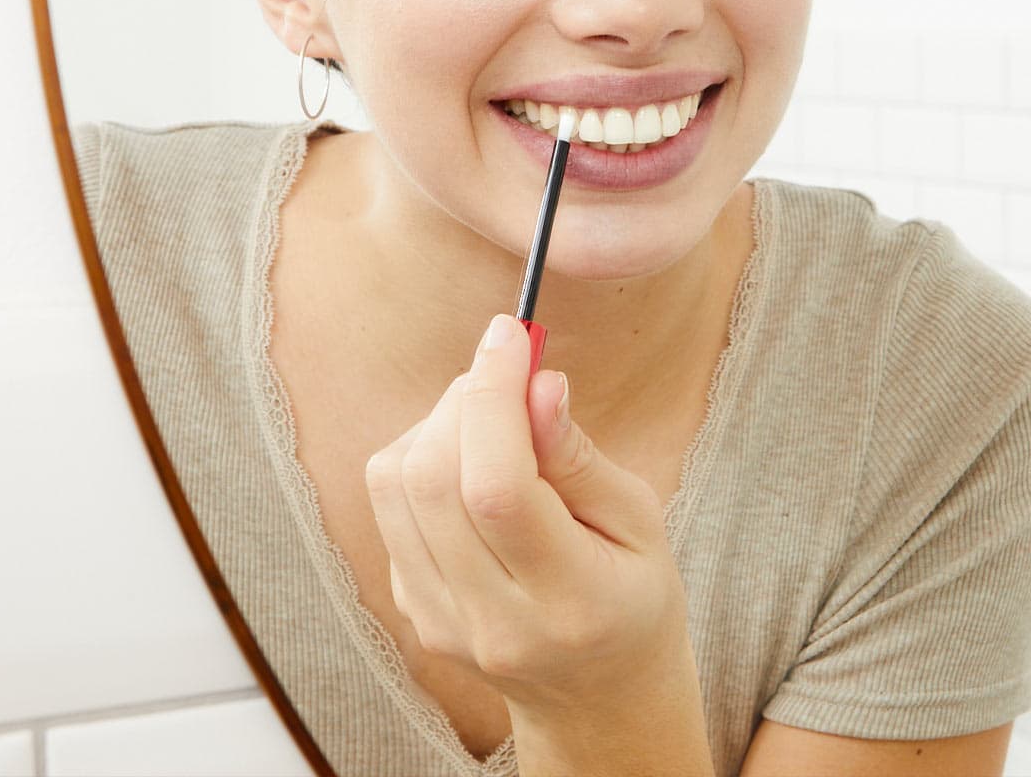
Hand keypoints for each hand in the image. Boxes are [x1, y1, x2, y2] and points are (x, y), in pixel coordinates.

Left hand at [364, 313, 688, 716]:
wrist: (597, 694)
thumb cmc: (632, 594)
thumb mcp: (640, 520)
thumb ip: (579, 456)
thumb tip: (538, 383)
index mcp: (567, 601)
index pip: (498, 489)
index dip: (495, 397)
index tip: (511, 335)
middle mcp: (490, 620)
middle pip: (434, 480)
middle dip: (466, 397)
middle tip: (510, 370)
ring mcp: (439, 620)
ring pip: (395, 484)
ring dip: (439, 422)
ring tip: (495, 418)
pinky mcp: (411, 607)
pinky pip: (390, 503)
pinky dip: (427, 456)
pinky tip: (475, 461)